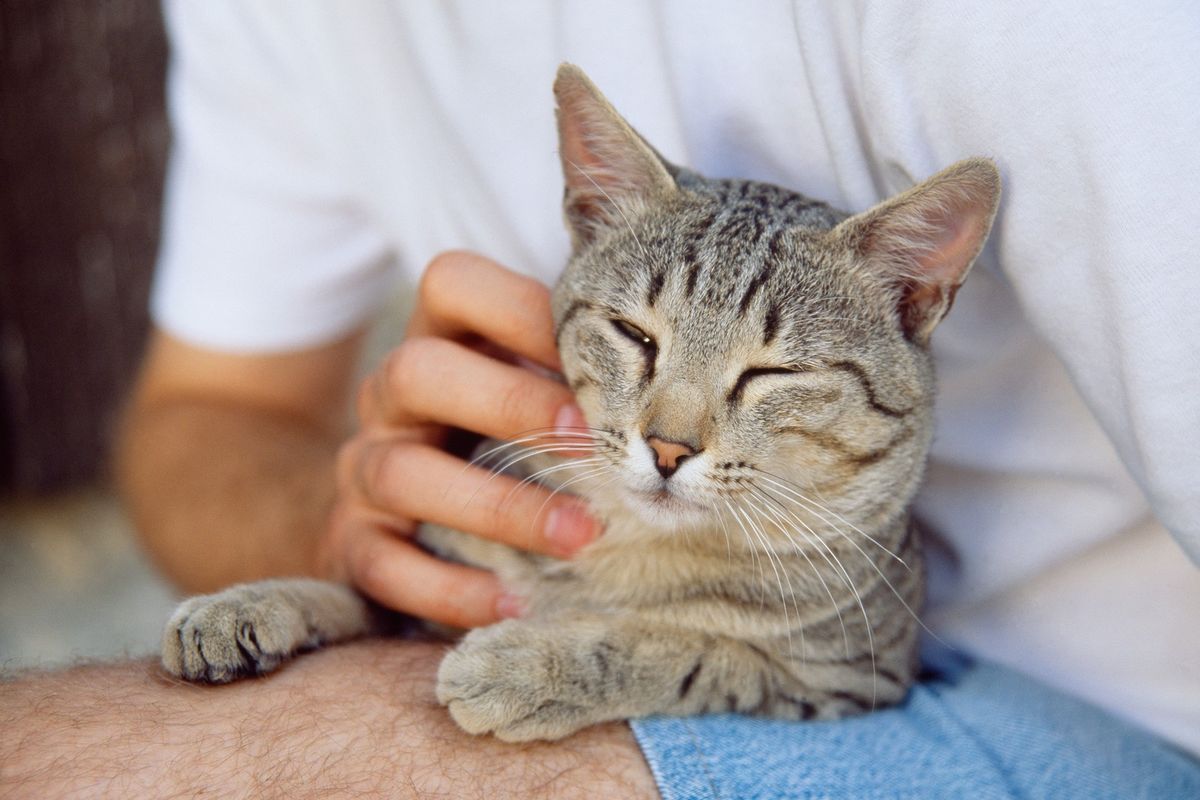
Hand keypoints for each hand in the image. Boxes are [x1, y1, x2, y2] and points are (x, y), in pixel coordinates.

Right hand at [320, 251, 597, 627]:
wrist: (400, 516)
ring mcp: (363, 468)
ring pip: (402, 473)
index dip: (521, 310)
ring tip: (583, 536)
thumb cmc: (499, 437)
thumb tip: (674, 362)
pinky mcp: (353, 542)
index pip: (451, 284)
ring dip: (500, 506)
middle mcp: (388, 397)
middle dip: (509, 403)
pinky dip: (451, 588)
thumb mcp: (528, 386)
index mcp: (437, 339)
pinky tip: (517, 602)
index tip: (600, 352)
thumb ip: (574, 367)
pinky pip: (381, 565)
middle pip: (414, 370)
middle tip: (594, 444)